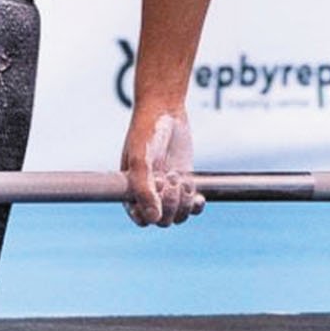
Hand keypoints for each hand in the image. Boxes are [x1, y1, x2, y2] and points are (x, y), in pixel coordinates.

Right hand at [120, 108, 204, 227]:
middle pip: (163, 220)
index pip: (141, 219)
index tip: (156, 185)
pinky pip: (192, 205)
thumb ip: (143, 190)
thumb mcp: (141, 161)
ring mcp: (167, 189)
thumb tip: (154, 219)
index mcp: (131, 191)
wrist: (165, 110)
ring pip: (179, 215)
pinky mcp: (184, 182)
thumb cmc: (146, 132)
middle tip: (171, 177)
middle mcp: (149, 193)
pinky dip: (196, 204)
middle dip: (170, 203)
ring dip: (183, 202)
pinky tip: (198, 197)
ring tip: (180, 178)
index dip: (151, 210)